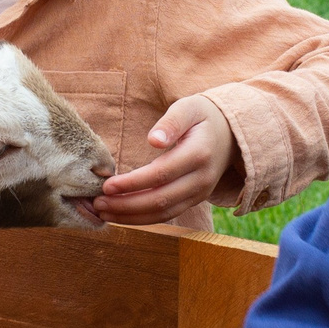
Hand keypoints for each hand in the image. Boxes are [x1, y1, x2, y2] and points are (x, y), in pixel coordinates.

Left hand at [95, 96, 233, 224]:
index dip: (133, 183)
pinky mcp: (194, 200)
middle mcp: (201, 179)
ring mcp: (199, 193)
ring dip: (131, 217)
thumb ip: (171, 122)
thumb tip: (153, 140)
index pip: (161, 174)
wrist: (231, 134)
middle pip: (160, 199)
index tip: (107, 185)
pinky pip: (167, 215)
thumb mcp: (188, 108)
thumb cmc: (202, 117)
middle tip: (98, 203)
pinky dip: (142, 219)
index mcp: (199, 154)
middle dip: (126, 205)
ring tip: (103, 212)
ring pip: (163, 213)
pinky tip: (120, 215)